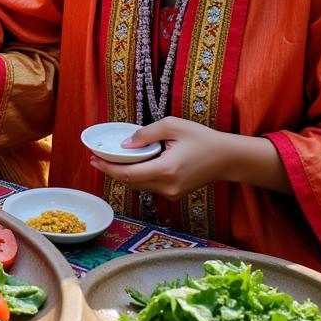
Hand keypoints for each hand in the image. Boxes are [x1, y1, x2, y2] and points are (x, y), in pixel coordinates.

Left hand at [90, 116, 236, 200]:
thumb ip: (146, 133)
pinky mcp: (174, 194)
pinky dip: (137, 176)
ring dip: (123, 174)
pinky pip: (149, 186)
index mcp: (166, 170)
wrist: (227, 158)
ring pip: (138, 186)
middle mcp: (167, 187)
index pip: (128, 174)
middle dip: (111, 171)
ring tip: (110, 160)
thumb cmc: (202, 139)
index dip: (107, 168)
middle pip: (130, 183)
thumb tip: (124, 144)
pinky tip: (132, 164)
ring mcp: (171, 194)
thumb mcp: (173, 126)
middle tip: (97, 157)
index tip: (93, 159)